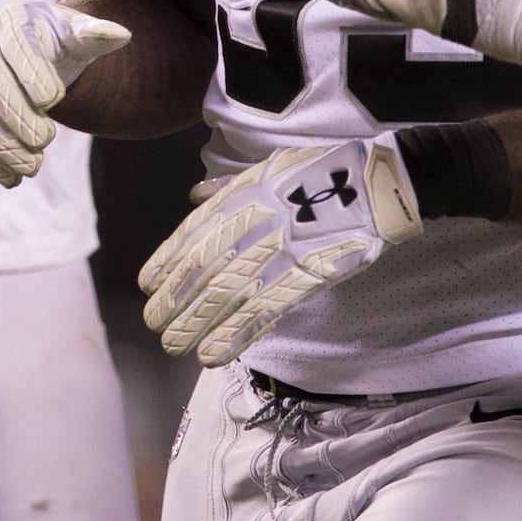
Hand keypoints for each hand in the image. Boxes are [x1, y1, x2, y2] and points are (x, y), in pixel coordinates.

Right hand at [0, 2, 131, 186]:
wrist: (37, 61)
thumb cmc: (61, 48)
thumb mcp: (80, 39)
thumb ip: (96, 37)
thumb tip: (120, 35)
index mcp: (9, 18)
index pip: (12, 41)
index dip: (29, 70)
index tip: (54, 99)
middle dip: (13, 112)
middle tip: (45, 140)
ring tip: (32, 166)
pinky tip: (11, 177)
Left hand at [138, 137, 422, 365]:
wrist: (374, 185)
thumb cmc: (323, 173)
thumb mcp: (270, 167)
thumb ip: (229, 187)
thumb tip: (195, 195)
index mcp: (244, 195)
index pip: (195, 233)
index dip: (167, 261)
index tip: (147, 283)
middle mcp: (255, 224)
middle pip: (204, 269)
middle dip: (176, 300)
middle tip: (154, 324)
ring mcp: (280, 252)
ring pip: (227, 295)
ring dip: (197, 324)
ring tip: (174, 345)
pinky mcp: (305, 277)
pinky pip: (264, 311)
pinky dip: (236, 335)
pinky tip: (214, 353)